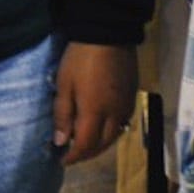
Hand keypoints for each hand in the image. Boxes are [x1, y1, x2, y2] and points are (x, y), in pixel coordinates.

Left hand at [51, 41, 137, 165]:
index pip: (86, 145)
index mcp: (95, 112)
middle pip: (103, 145)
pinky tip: (101, 126)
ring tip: (85, 143)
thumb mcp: (64, 84)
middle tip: (72, 154)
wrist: (108, 33)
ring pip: (115, 135)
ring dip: (100, 144)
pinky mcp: (132, 96)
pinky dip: (111, 131)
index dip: (74, 156)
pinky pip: (123, 122)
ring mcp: (126, 106)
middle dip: (87, 153)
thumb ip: (63, 114)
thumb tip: (61, 141)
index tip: (62, 159)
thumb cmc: (80, 58)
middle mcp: (115, 114)